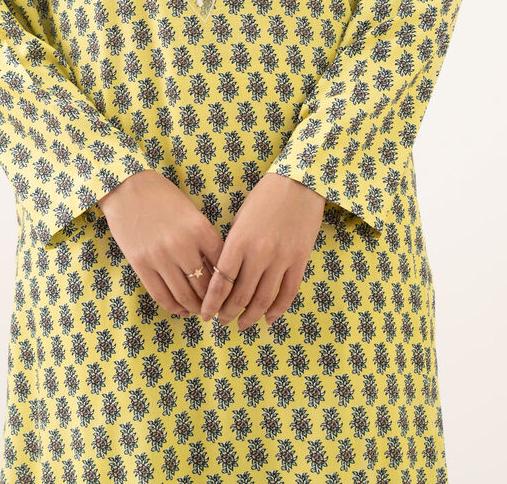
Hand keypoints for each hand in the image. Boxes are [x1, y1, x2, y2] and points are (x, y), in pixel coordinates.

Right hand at [98, 170, 224, 317]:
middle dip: (213, 301)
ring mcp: (160, 257)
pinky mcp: (141, 265)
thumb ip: (204, 239)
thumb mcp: (191, 212)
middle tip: (217, 306)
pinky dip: (173, 307)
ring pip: (184, 295)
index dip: (230, 283)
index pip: (223, 266)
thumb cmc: (163, 197)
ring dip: (194, 308)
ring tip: (199, 310)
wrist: (127, 187)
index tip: (232, 291)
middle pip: (205, 285)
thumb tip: (217, 270)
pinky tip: (180, 308)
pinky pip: (161, 295)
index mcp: (200, 228)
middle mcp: (182, 245)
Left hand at [199, 172, 324, 329]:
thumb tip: (225, 277)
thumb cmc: (264, 197)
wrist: (298, 182)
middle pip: (240, 296)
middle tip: (222, 321)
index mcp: (239, 241)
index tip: (205, 316)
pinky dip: (277, 310)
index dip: (212, 304)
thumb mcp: (240, 219)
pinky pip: (288, 293)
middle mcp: (259, 253)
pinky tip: (269, 318)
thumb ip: (233, 248)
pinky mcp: (300, 260)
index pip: (220, 283)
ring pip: (263, 300)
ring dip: (251, 317)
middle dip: (228, 314)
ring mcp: (281, 258)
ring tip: (242, 324)